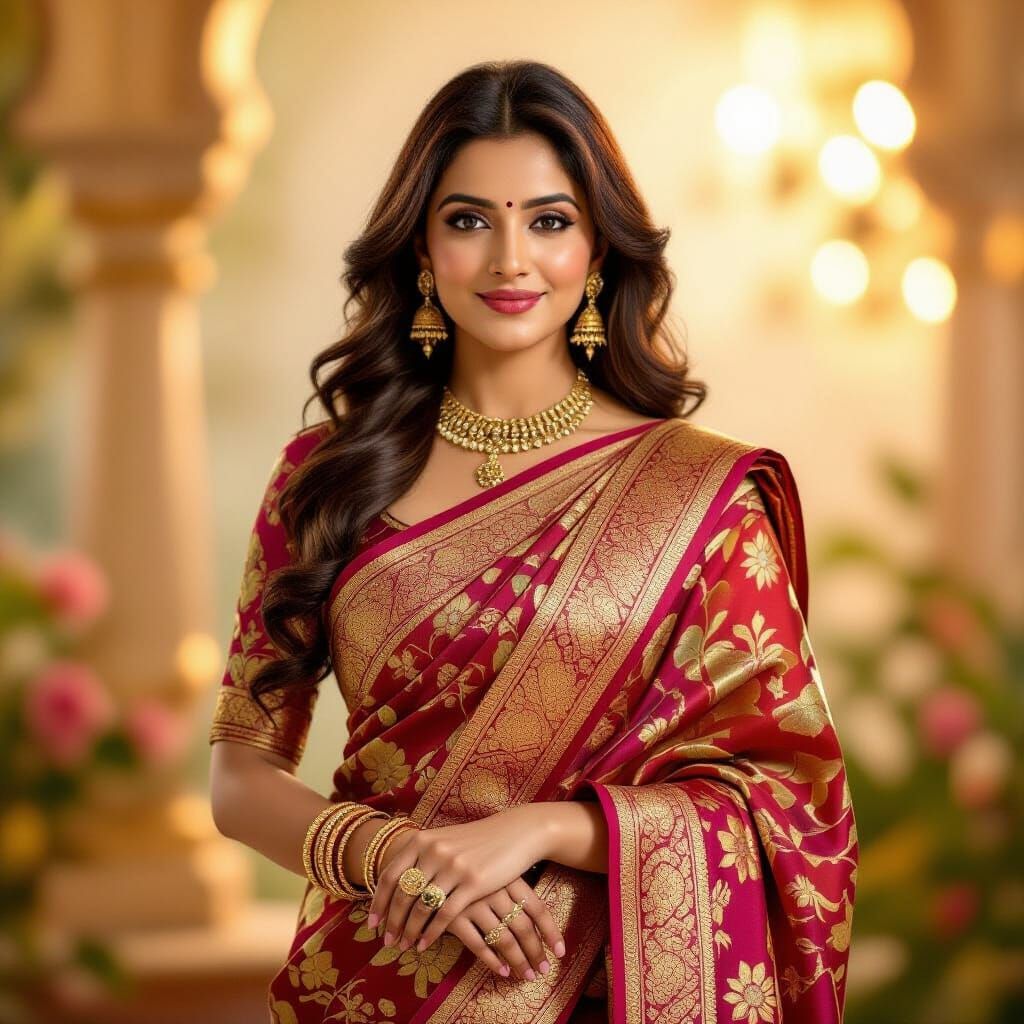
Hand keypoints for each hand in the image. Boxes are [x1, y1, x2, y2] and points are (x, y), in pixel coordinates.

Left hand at [366, 805, 553, 959]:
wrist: (515, 833)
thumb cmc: (479, 840)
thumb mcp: (446, 840)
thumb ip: (423, 856)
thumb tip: (399, 881)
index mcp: (423, 840)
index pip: (390, 875)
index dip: (378, 903)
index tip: (373, 925)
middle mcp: (434, 851)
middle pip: (402, 894)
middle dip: (392, 922)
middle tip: (387, 942)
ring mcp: (453, 867)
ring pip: (421, 907)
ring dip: (409, 931)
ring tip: (404, 946)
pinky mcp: (473, 883)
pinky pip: (445, 915)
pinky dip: (431, 933)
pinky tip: (425, 945)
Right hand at [408, 875, 563, 980]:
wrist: (427, 852)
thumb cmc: (468, 862)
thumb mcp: (494, 867)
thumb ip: (512, 886)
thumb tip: (536, 916)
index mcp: (507, 876)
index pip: (537, 908)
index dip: (551, 932)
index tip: (560, 952)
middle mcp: (494, 889)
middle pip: (522, 927)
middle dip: (535, 952)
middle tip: (542, 970)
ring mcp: (473, 903)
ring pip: (502, 939)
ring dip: (517, 961)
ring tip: (525, 975)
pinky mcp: (453, 916)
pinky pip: (478, 944)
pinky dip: (492, 960)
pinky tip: (502, 971)